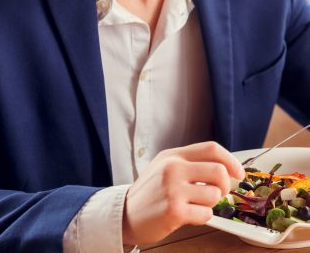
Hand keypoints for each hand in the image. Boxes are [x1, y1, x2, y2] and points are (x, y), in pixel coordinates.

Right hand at [122, 141, 244, 245]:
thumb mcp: (165, 166)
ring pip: (214, 194)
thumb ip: (190, 163)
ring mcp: (173, 188)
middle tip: (218, 193)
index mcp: (174, 155)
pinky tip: (189, 214)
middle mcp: (173, 168)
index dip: (231, 160)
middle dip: (225, 185)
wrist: (126, 213)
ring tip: (196, 204)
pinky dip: (203, 216)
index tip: (239, 173)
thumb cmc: (150, 192)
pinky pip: (206, 213)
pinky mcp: (174, 210)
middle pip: (218, 170)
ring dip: (211, 203)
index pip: (211, 148)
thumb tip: (225, 168)